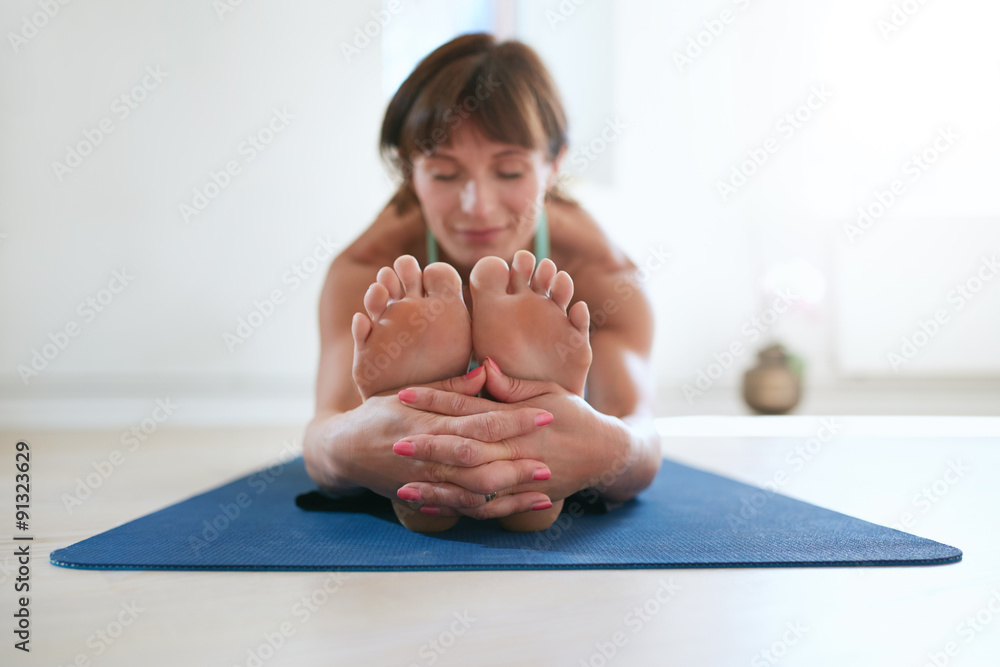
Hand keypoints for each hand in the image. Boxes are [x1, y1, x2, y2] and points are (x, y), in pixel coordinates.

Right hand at [311, 366, 557, 516]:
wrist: (342, 453)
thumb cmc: (377, 415)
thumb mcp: (407, 393)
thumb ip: (449, 387)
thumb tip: (485, 373)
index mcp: (428, 424)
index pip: (479, 421)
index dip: (514, 419)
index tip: (544, 414)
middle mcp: (429, 456)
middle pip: (481, 461)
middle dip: (517, 462)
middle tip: (551, 459)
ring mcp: (427, 482)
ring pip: (474, 491)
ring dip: (509, 491)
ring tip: (543, 489)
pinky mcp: (426, 498)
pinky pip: (463, 509)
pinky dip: (491, 509)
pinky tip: (516, 508)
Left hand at [394, 361, 632, 517]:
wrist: (607, 453)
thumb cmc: (575, 415)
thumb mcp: (548, 391)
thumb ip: (512, 384)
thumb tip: (481, 365)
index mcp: (519, 419)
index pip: (470, 409)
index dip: (436, 402)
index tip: (405, 396)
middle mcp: (518, 450)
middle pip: (467, 449)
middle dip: (430, 446)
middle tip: (396, 441)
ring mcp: (521, 478)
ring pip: (474, 485)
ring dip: (438, 486)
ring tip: (403, 485)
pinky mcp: (524, 498)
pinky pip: (487, 508)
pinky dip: (458, 509)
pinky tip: (432, 507)